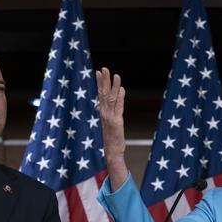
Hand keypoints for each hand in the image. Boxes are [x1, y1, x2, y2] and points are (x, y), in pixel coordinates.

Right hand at [96, 67, 127, 189]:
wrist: (112, 152)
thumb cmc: (111, 138)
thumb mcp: (110, 122)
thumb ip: (111, 110)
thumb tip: (111, 98)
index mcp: (102, 112)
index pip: (100, 94)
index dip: (100, 83)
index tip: (99, 72)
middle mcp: (104, 113)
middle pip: (104, 94)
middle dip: (104, 81)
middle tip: (104, 69)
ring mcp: (110, 117)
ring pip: (111, 99)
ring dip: (113, 86)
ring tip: (115, 75)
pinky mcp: (117, 122)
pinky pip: (119, 108)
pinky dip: (120, 98)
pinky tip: (122, 89)